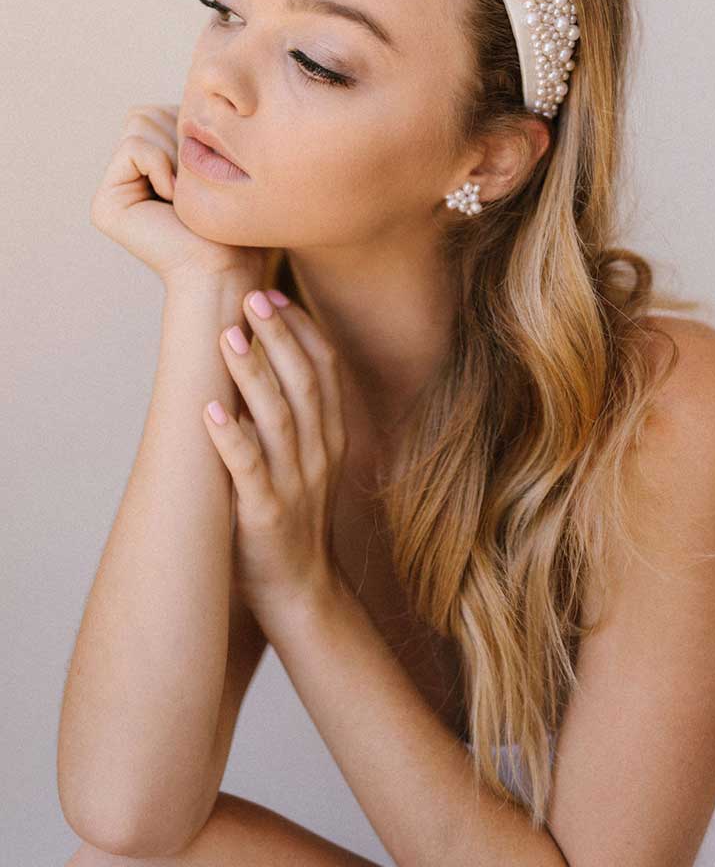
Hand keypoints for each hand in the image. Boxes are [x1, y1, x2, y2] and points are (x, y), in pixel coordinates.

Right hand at [90, 104, 268, 286]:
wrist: (229, 268)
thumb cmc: (241, 224)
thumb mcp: (225, 162)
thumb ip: (199, 127)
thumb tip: (200, 84)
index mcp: (155, 169)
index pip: (162, 111)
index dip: (191, 126)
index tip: (210, 168)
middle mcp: (130, 178)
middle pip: (147, 112)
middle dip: (180, 136)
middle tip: (196, 182)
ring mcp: (116, 191)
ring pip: (140, 121)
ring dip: (174, 152)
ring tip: (186, 192)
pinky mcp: (106, 204)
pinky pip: (134, 146)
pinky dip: (162, 165)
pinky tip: (174, 201)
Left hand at [201, 287, 349, 631]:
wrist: (301, 591)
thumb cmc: (292, 516)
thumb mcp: (307, 459)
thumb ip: (294, 413)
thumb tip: (261, 357)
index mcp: (331, 436)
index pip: (326, 371)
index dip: (303, 331)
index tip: (276, 296)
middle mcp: (319, 454)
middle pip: (305, 383)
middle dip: (279, 337)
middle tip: (252, 297)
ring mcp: (295, 483)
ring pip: (279, 418)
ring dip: (253, 374)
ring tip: (228, 336)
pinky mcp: (266, 513)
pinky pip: (249, 469)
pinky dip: (231, 438)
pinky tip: (210, 410)